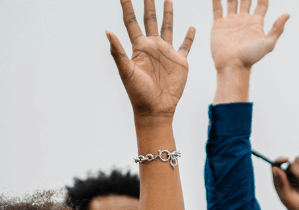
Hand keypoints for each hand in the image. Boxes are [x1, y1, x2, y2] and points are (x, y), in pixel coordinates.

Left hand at [106, 0, 195, 119]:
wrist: (155, 109)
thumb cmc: (138, 93)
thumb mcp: (126, 71)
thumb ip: (118, 52)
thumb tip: (107, 31)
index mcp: (139, 47)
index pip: (131, 22)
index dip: (127, 7)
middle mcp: (152, 47)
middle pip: (150, 20)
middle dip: (149, 4)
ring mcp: (166, 53)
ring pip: (167, 27)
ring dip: (168, 14)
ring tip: (167, 0)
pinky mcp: (179, 61)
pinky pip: (185, 45)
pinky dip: (189, 36)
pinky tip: (191, 27)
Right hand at [210, 0, 288, 71]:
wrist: (232, 65)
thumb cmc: (251, 57)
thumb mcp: (268, 43)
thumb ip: (277, 28)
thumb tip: (288, 14)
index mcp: (256, 22)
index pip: (261, 4)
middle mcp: (244, 20)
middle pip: (247, 0)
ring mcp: (231, 21)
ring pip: (232, 2)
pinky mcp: (218, 25)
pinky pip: (217, 9)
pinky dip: (216, 0)